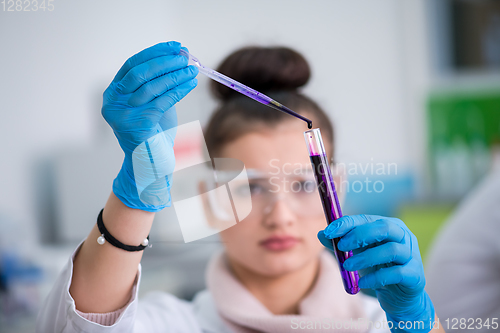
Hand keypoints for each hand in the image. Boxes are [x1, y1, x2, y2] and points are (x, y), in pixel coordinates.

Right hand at [102, 41, 197, 211]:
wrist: (152, 166)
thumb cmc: (154, 133)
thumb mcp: (154, 103)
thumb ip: (160, 83)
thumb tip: (179, 56)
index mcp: (113, 95)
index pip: (132, 66)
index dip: (154, 53)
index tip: (175, 47)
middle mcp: (112, 104)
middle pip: (139, 74)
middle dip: (164, 62)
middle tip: (185, 57)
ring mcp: (121, 116)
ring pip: (151, 87)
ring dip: (175, 75)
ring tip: (192, 70)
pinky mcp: (136, 126)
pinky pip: (161, 102)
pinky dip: (178, 90)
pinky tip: (189, 84)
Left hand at [318, 215, 434, 332]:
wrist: (399, 297)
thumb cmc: (377, 269)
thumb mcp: (357, 254)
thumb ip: (341, 244)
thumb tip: (321, 234)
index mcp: (389, 226)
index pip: (367, 219)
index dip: (347, 223)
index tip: (329, 231)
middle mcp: (403, 237)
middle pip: (384, 228)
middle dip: (360, 235)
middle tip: (341, 247)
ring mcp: (411, 255)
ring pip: (391, 251)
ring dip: (366, 258)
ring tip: (348, 267)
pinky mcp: (415, 275)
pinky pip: (396, 273)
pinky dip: (376, 278)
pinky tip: (362, 283)